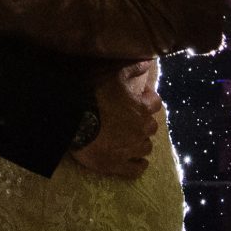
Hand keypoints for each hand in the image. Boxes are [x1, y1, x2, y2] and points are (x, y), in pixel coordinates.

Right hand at [69, 59, 162, 180]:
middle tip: (131, 119)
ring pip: (146, 147)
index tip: (139, 97)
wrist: (74, 122)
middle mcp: (140, 129)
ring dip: (141, 142)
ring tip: (131, 139)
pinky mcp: (118, 165)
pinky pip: (136, 169)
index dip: (148, 99)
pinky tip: (137, 162)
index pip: (155, 103)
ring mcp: (130, 149)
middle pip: (152, 127)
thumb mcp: (114, 75)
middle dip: (144, 122)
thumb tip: (149, 61)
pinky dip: (138, 165)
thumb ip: (133, 68)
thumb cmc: (94, 95)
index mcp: (140, 108)